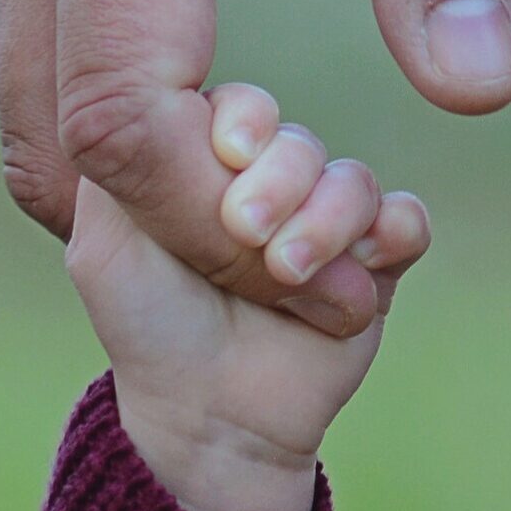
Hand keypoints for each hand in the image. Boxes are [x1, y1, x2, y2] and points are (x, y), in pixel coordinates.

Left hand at [66, 82, 430, 510]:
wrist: (208, 419)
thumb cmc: (148, 328)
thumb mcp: (103, 244)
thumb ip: (115, 163)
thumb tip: (151, 92)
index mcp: (208, 170)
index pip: (242, 108)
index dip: (241, 123)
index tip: (226, 156)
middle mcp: (272, 188)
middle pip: (300, 141)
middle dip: (280, 181)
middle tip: (248, 234)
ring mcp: (326, 226)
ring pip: (353, 180)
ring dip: (326, 220)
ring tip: (288, 272)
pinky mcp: (375, 269)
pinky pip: (406, 221)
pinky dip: (392, 232)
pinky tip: (363, 267)